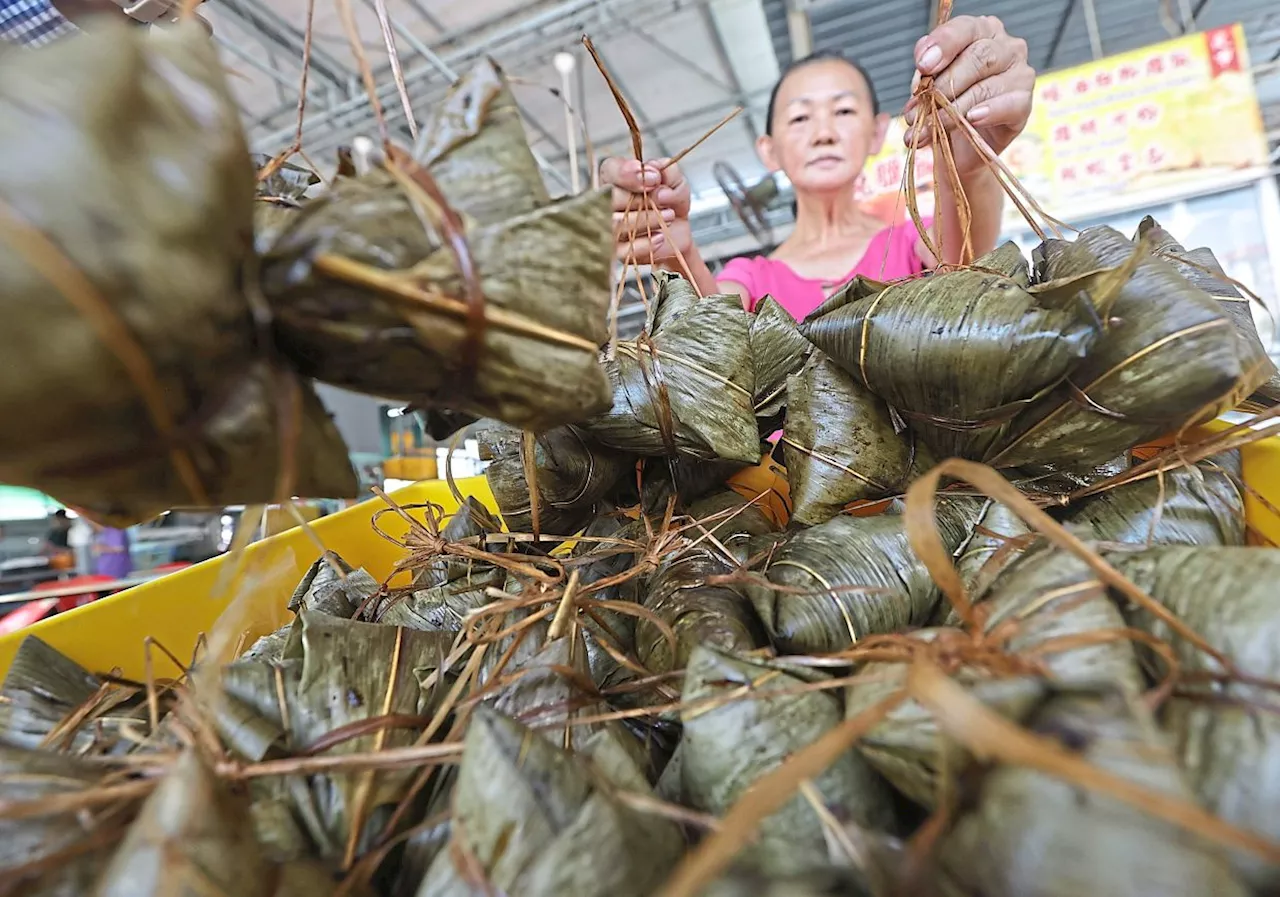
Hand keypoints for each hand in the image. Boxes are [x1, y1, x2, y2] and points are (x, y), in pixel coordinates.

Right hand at [599, 157, 692, 266]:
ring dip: (647, 219)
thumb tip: (654, 176)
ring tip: (669, 215)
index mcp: (617, 178)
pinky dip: (645, 243)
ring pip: (617, 223)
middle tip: (662, 200)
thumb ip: (668, 172)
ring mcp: (610, 228)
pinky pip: (625, 249)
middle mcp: (607, 202)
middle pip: (611, 197)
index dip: (629, 173)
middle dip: (641, 198)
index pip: (610, 170)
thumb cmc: (669, 202)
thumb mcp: (676, 182)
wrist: (677, 231)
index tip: (653, 179)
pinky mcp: (619, 251)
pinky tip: (660, 237)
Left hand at [904, 15, 1034, 175]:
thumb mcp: (929, 86)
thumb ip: (926, 73)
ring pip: (986, 86)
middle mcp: (1006, 47)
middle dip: (944, 84)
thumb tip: (922, 71)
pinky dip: (989, 112)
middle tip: (920, 108)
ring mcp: (1020, 74)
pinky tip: (972, 118)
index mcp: (981, 32)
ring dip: (952, 110)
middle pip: (977, 57)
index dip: (943, 44)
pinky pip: (1010, 105)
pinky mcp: (1024, 104)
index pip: (964, 28)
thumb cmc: (946, 106)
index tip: (923, 65)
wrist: (960, 147)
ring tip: (929, 126)